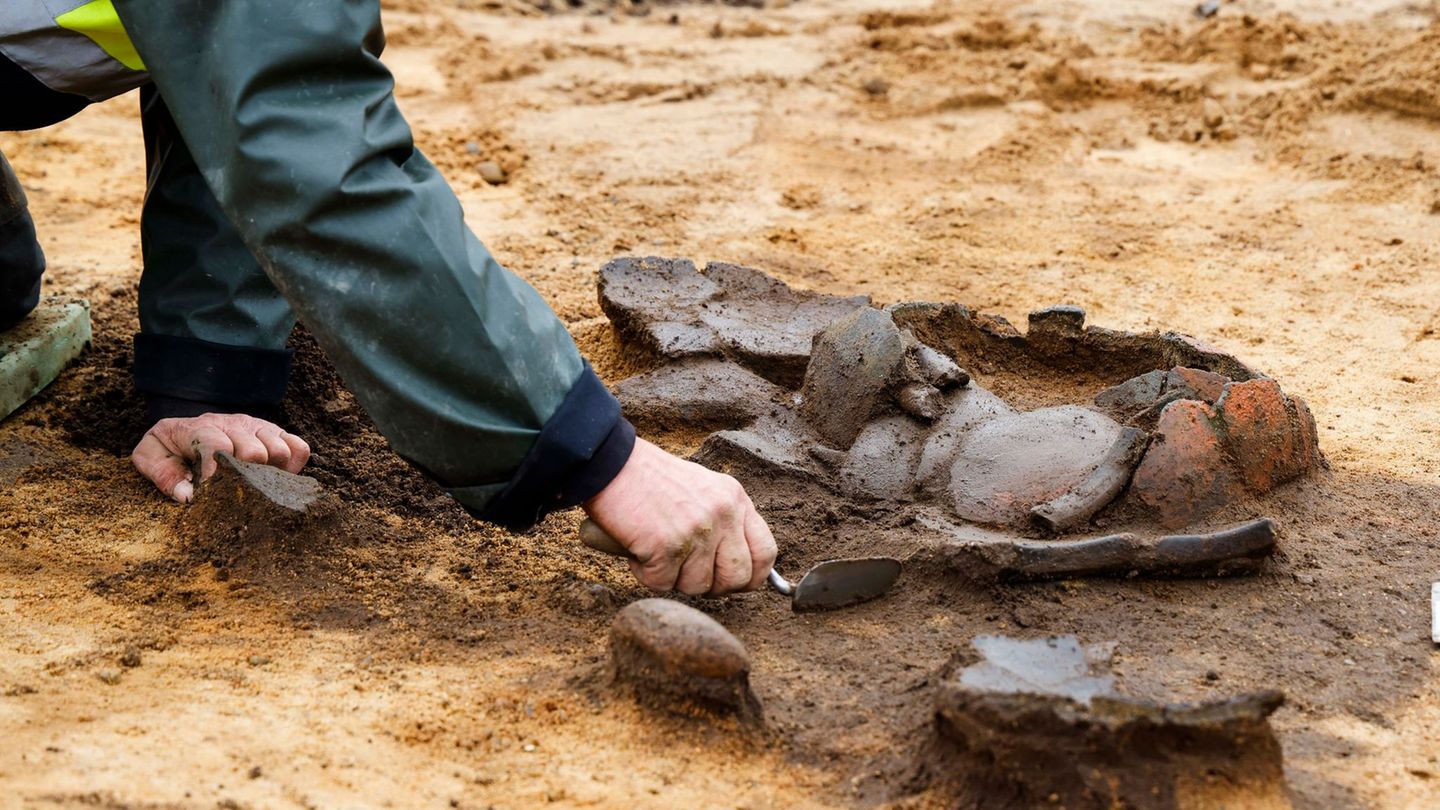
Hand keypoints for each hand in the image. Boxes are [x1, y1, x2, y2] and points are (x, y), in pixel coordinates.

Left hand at [131, 412, 310, 502]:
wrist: (186, 426)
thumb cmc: (169, 446)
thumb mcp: (150, 455)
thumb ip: (162, 475)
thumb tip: (188, 495)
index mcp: (199, 428)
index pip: (216, 445)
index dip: (216, 472)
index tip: (212, 494)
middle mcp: (232, 424)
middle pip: (254, 451)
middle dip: (245, 477)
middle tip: (234, 493)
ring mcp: (257, 427)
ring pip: (279, 450)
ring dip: (269, 474)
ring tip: (253, 487)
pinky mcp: (276, 433)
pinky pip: (299, 448)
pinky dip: (293, 467)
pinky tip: (274, 477)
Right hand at [583, 438, 776, 595]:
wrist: (611, 464)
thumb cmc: (650, 480)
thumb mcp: (704, 490)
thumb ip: (725, 522)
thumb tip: (738, 570)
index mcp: (735, 499)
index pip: (766, 552)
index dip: (752, 576)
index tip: (734, 582)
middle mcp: (722, 514)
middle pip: (737, 578)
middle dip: (712, 586)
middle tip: (686, 573)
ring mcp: (696, 531)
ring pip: (698, 587)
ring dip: (673, 579)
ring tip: (656, 551)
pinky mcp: (666, 547)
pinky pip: (662, 584)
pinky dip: (646, 574)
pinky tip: (638, 550)